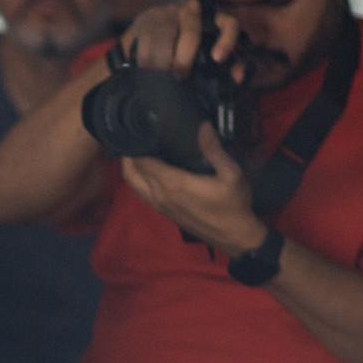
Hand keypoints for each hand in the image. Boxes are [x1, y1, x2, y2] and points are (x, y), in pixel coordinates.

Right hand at [120, 0, 243, 78]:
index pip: (227, 23)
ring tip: (160, 74)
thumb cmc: (177, 54)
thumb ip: (221, 67)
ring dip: (162, 61)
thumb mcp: (200, 58)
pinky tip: (145, 67)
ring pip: (165, 37)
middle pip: (190, 32)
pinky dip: (146, 58)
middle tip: (180, 76)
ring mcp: (167, 13)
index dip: (226, 39)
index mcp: (210, 20)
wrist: (142, 42)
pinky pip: (146, 40)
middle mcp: (190, 11)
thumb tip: (238, 76)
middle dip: (184, 59)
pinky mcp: (145, 19)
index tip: (217, 58)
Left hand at [122, 124, 266, 256]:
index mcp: (174, 184)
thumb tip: (203, 126)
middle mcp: (161, 195)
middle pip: (133, 172)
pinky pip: (141, 193)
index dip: (137, 145)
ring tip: (136, 150)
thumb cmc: (233, 204)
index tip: (139, 129)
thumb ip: (215, 150)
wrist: (233, 236)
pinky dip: (137, 180)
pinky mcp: (163, 212)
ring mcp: (159, 205)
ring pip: (133, 185)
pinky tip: (146, 170)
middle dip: (129, 154)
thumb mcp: (231, 174)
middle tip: (134, 135)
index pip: (143, 162)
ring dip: (130, 168)